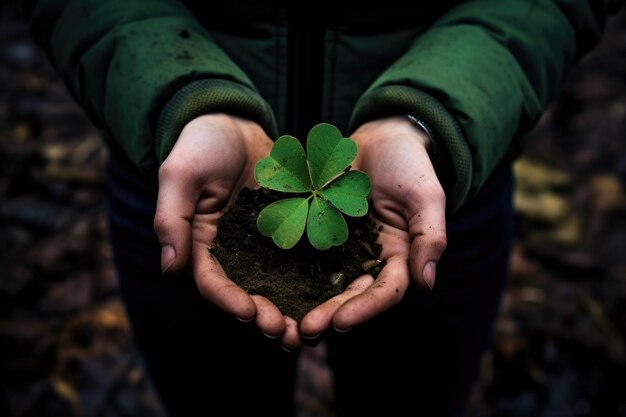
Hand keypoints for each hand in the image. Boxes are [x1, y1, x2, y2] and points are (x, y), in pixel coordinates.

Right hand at [153, 113, 301, 349]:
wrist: (233, 123)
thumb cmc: (200, 145)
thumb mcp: (180, 174)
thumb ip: (172, 218)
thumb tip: (168, 267)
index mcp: (204, 245)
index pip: (212, 282)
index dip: (228, 300)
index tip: (248, 312)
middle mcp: (235, 252)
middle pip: (250, 292)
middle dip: (266, 315)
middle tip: (286, 333)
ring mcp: (264, 243)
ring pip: (281, 283)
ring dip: (295, 307)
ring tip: (314, 326)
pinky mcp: (291, 228)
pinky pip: (306, 257)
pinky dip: (318, 277)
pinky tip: (337, 291)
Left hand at [300, 116, 446, 336]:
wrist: (380, 138)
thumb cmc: (409, 165)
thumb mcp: (426, 196)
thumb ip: (430, 236)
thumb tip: (427, 282)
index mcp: (396, 257)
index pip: (384, 292)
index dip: (364, 309)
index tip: (341, 323)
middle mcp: (366, 260)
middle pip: (348, 295)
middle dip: (328, 314)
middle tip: (304, 330)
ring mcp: (338, 247)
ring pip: (320, 282)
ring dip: (302, 301)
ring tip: (281, 318)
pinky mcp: (314, 230)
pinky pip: (298, 252)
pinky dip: (283, 269)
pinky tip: (264, 283)